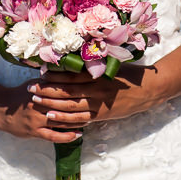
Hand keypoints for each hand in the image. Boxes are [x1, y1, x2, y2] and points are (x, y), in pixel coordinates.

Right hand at [0, 79, 84, 143]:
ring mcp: (36, 119)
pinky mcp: (34, 132)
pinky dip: (66, 136)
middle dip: (80, 106)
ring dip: (76, 121)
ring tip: (90, 120)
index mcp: (40, 90)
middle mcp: (39, 104)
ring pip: (61, 121)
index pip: (61, 90)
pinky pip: (53, 136)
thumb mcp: (34, 83)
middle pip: (63, 105)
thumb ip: (50, 80)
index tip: (90, 90)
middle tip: (94, 106)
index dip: (77, 91)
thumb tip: (69, 71)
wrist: (2, 109)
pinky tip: (77, 135)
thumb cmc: (21, 94)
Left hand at [28, 64, 162, 125]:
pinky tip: (53, 117)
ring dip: (52, 104)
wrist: (149, 89)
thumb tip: (76, 60)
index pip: (71, 75)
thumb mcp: (112, 66)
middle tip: (30, 88)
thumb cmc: (130, 75)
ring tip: (36, 101)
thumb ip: (95, 66)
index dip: (54, 75)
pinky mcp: (102, 115)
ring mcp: (98, 104)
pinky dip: (66, 119)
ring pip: (71, 105)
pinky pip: (81, 118)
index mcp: (97, 75)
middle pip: (66, 90)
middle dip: (47, 90)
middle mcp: (95, 89)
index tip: (39, 73)